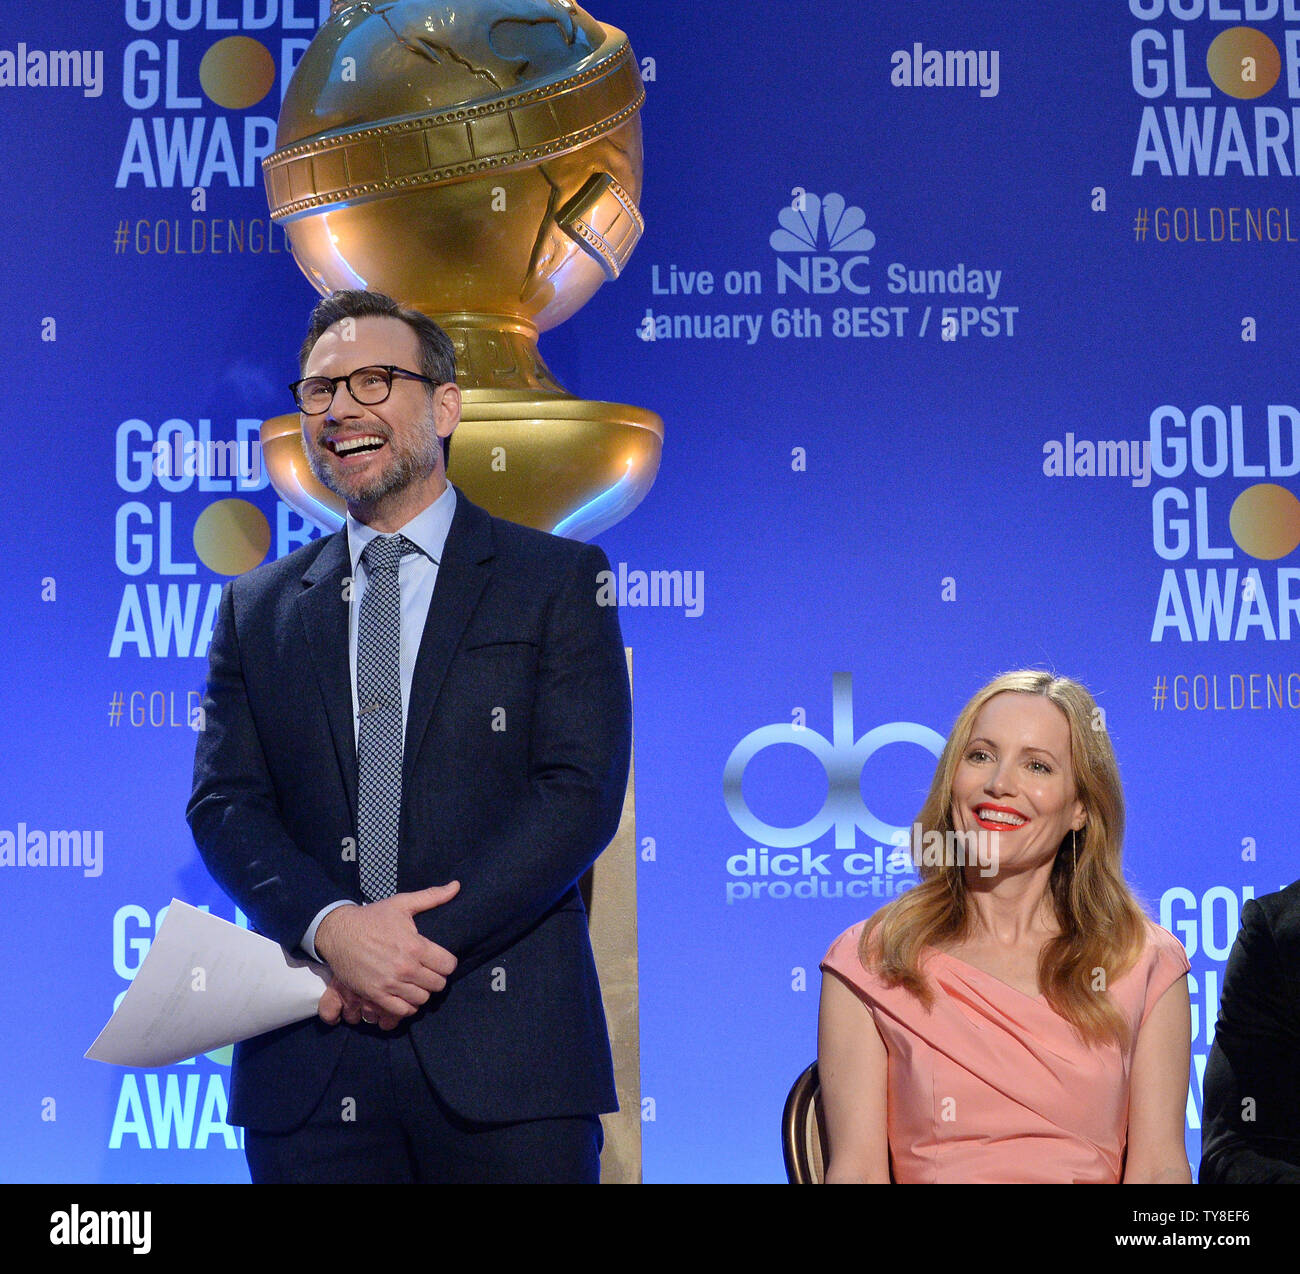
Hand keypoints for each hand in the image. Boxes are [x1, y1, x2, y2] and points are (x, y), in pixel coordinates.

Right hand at [314, 882, 460, 1020]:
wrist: (339, 932)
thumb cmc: (372, 917)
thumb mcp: (402, 903)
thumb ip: (432, 897)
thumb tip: (456, 886)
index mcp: (415, 946)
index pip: (448, 965)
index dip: (448, 963)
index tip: (441, 960)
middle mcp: (405, 968)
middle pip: (437, 984)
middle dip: (436, 977)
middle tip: (428, 971)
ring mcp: (390, 984)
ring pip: (422, 999)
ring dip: (422, 991)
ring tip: (417, 982)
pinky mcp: (375, 995)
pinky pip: (402, 1010)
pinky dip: (407, 1006)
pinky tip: (405, 995)